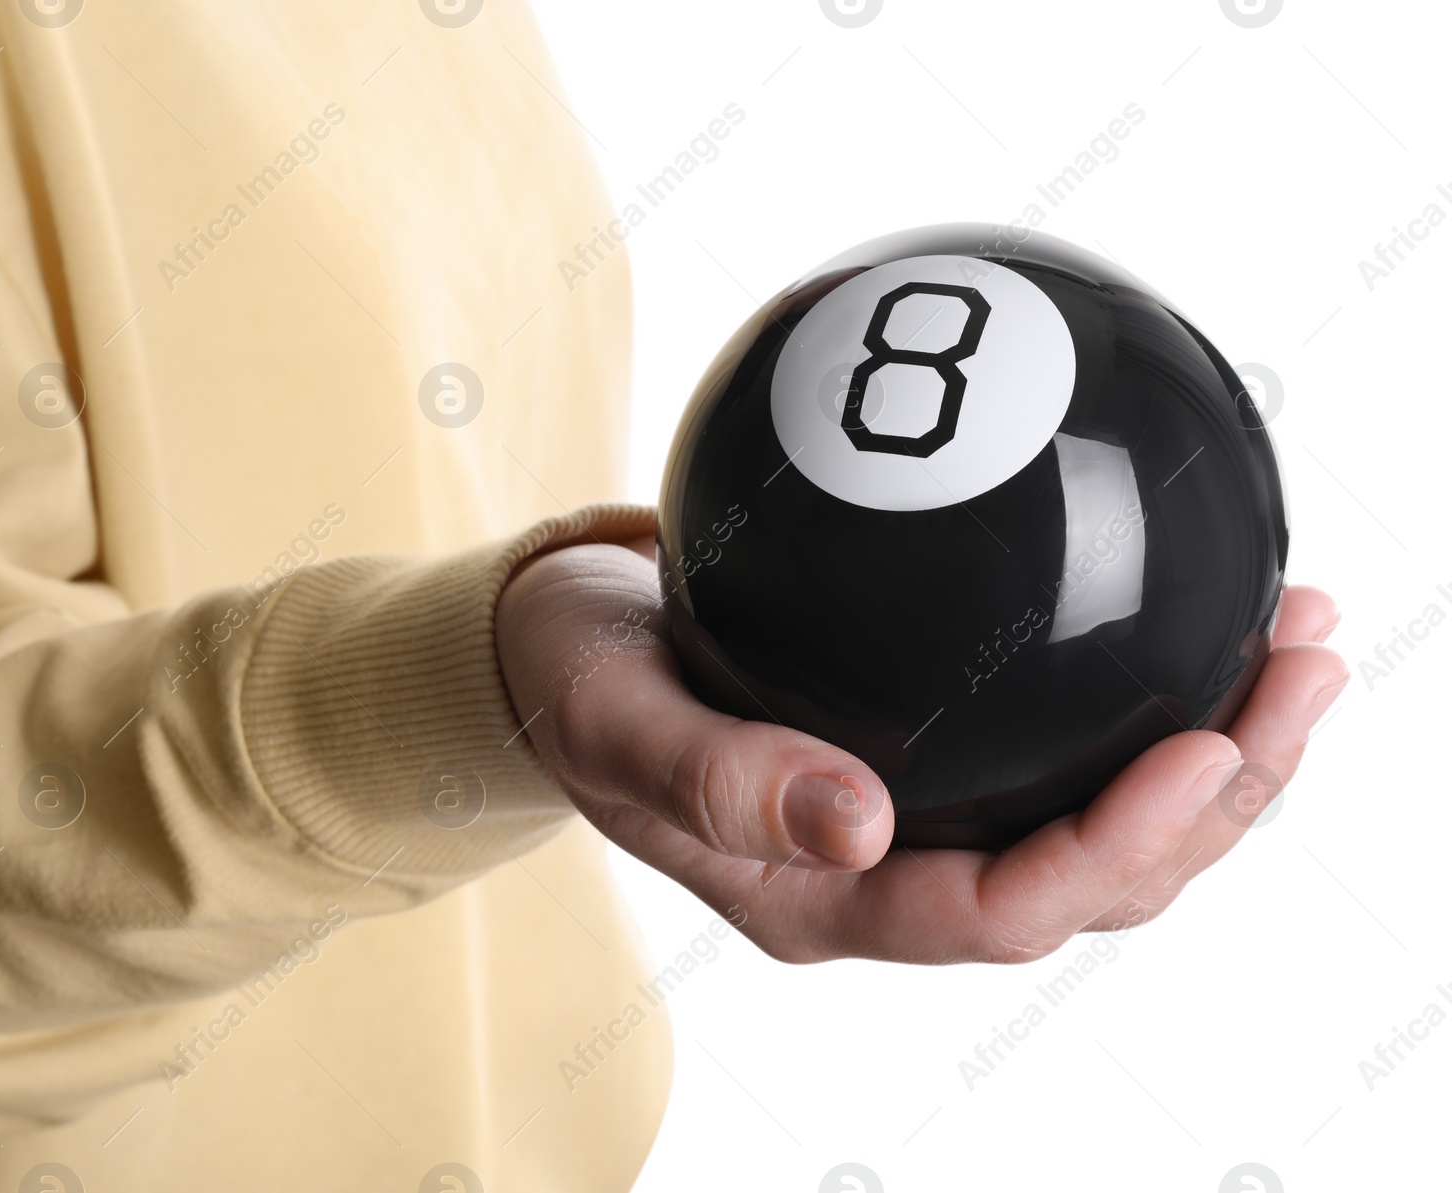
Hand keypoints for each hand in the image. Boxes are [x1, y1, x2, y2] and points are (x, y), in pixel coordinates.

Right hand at [494, 535, 1347, 963]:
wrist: (557, 647)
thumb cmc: (574, 685)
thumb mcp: (615, 719)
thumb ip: (714, 776)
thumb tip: (854, 821)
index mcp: (823, 898)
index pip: (999, 909)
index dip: (1117, 848)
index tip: (1206, 741)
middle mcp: (890, 871)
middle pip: (1094, 879)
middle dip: (1221, 793)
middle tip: (1304, 661)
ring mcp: (917, 813)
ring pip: (1102, 815)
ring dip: (1218, 742)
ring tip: (1295, 632)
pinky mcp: (930, 745)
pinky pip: (1065, 738)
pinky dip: (1147, 682)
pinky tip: (1197, 601)